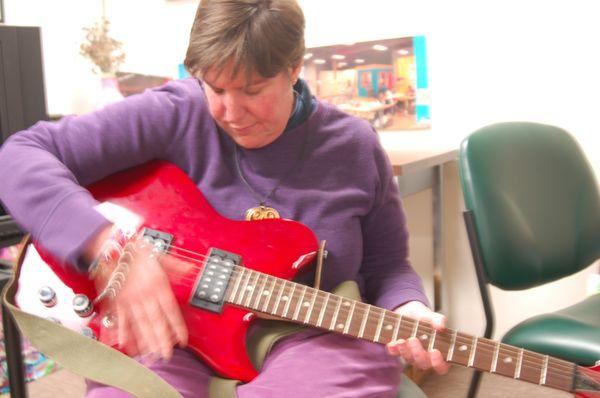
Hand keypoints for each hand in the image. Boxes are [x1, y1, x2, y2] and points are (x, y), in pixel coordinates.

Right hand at [93, 236, 188, 360]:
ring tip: (150, 355)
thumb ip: (176, 266)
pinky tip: (126, 345)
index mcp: (158, 285)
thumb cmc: (135, 250)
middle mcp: (144, 295)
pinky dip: (123, 333)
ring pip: (139, 324)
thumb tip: (191, 269)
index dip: (176, 326)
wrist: (112, 246)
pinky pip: (120, 320)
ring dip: (145, 341)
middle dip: (161, 340)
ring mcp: (129, 300)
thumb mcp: (160, 255)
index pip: (170, 311)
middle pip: (154, 322)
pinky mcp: (116, 301)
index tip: (182, 340)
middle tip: (166, 355)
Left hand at [387, 301, 449, 374]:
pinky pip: (395, 353)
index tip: (435, 351)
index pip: (441, 366)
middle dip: (418, 353)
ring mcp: (411, 355)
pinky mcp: (398, 350)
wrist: (408, 312)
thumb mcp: (430, 316)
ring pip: (408, 359)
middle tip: (414, 340)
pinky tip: (392, 343)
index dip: (438, 362)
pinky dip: (393, 349)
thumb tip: (441, 326)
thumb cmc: (423, 317)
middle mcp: (424, 356)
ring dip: (405, 351)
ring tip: (402, 340)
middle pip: (423, 363)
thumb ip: (437, 320)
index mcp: (437, 352)